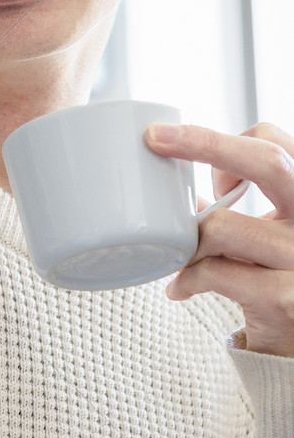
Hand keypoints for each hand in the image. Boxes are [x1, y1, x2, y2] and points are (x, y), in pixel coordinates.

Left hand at [146, 120, 293, 357]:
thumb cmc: (272, 278)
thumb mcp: (266, 232)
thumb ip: (237, 205)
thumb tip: (172, 169)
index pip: (276, 142)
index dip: (226, 139)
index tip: (177, 143)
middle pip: (267, 162)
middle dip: (205, 143)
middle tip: (156, 139)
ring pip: (223, 225)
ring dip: (189, 239)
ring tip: (182, 255)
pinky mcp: (284, 298)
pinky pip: (214, 272)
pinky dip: (187, 278)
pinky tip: (180, 288)